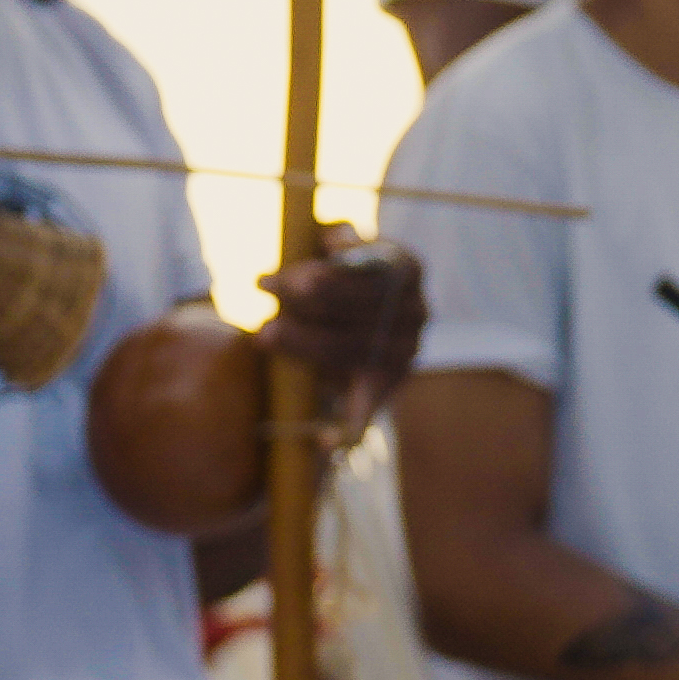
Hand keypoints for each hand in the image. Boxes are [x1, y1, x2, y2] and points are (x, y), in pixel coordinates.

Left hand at [256, 229, 427, 442]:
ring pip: (349, 351)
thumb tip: (333, 246)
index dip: (325, 274)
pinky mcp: (384, 388)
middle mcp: (417, 311)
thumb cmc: (339, 271)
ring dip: (302, 343)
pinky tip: (321, 443)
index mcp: (408, 268)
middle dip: (303, 301)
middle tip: (261, 291)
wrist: (366, 319)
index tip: (281, 275)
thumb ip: (335, 236)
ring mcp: (404, 354)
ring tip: (263, 334)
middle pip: (355, 308)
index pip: (369, 269)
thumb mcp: (340, 242)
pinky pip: (367, 412)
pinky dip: (346, 432)